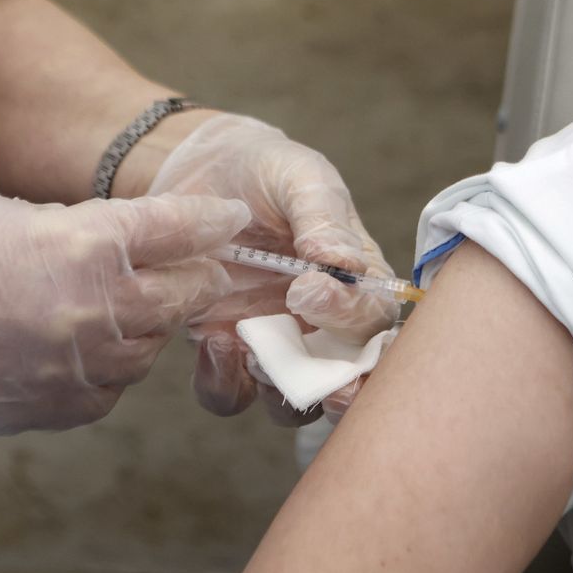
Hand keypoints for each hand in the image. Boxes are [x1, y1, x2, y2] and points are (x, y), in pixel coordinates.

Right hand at [0, 193, 249, 433]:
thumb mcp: (26, 215)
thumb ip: (98, 233)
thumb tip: (155, 246)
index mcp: (83, 244)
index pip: (177, 230)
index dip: (211, 223)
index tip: (232, 221)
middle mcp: (91, 308)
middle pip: (181, 295)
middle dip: (192, 280)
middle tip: (195, 270)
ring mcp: (75, 365)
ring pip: (149, 349)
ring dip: (145, 327)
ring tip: (118, 307)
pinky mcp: (55, 406)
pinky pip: (109, 388)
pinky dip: (107, 367)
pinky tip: (80, 346)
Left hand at [147, 115, 398, 420]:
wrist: (199, 172)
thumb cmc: (266, 169)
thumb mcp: (300, 176)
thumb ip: (323, 215)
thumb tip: (340, 262)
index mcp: (356, 281)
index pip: (373, 319)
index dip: (351, 317)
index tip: (308, 288)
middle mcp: (322, 323)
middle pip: (349, 379)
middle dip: (346, 393)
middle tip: (332, 390)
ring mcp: (274, 342)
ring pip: (293, 403)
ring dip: (281, 394)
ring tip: (252, 354)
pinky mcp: (226, 351)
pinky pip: (231, 394)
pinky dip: (224, 382)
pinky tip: (211, 341)